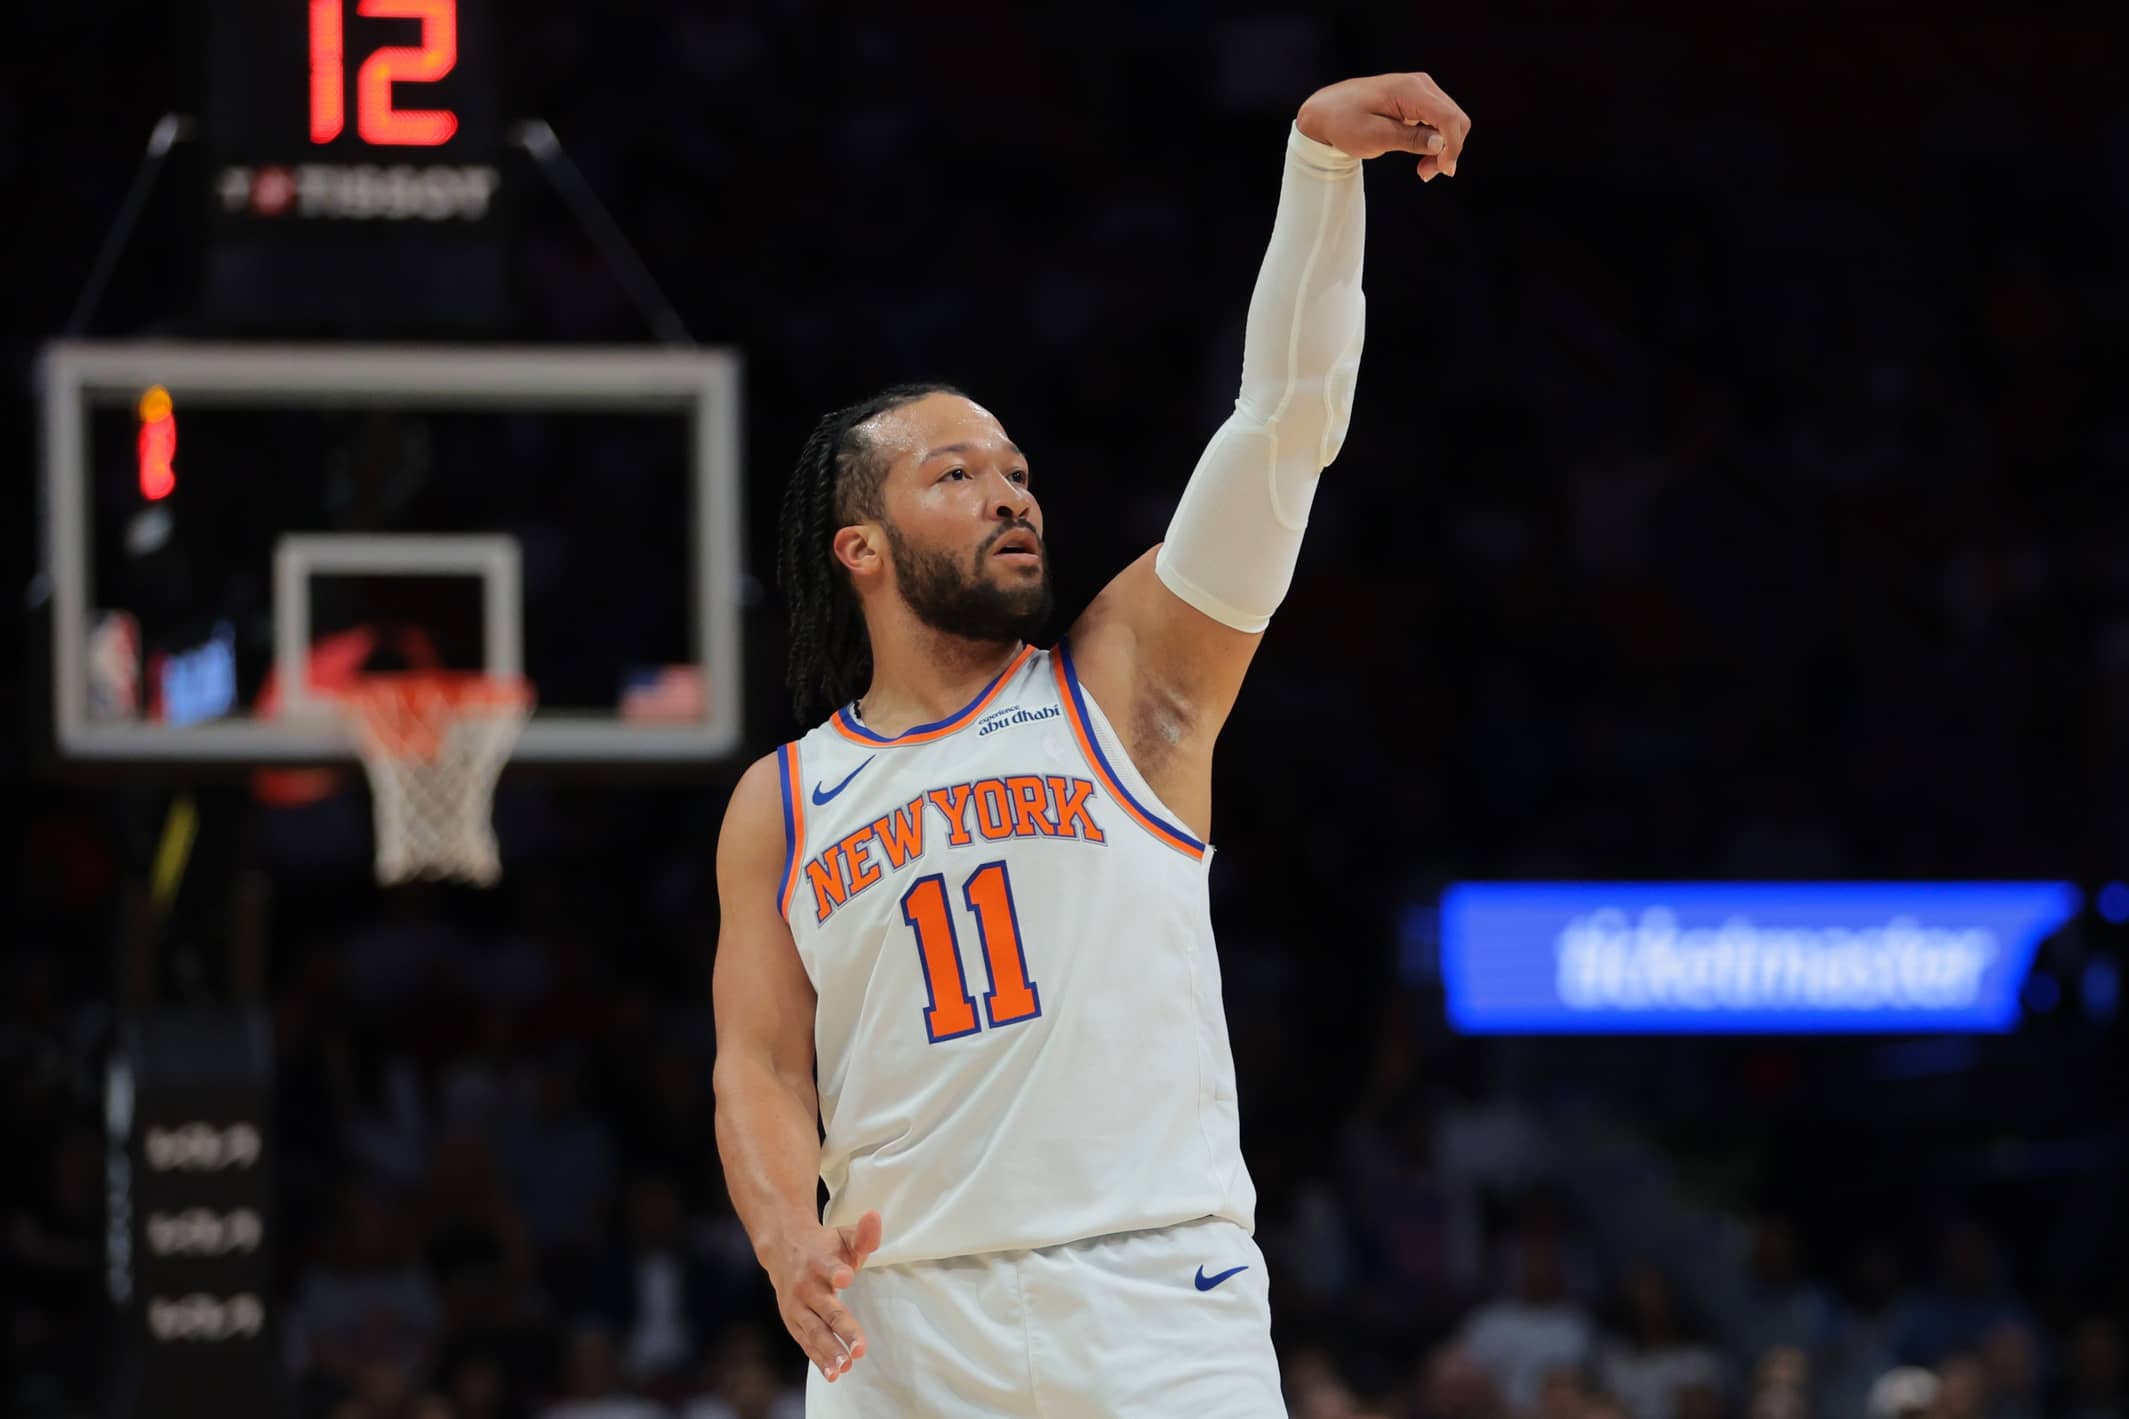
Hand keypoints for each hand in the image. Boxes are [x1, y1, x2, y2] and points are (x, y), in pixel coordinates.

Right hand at [768, 1210, 881, 1382]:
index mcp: (818, 1261)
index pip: (828, 1267)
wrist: (783, 1249)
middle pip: (826, 1310)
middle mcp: (806, 1286)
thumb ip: (863, 1233)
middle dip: (843, 1329)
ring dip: (829, 1352)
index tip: (846, 1278)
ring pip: (814, 1332)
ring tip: (845, 1368)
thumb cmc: (824, 1246)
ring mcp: (797, 1307)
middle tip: (860, 1350)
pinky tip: (833, 1375)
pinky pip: (807, 1343)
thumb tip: (875, 1217)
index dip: (836, 1272)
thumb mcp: (842, 1235)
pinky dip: (818, 1359)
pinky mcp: (794, 1322)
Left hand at [1295, 72, 1472, 180]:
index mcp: (1409, 90)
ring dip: (1443, 148)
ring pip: (1450, 121)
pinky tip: (1423, 158)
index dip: (1452, 146)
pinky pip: (1438, 121)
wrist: (1325, 111)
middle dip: (1449, 149)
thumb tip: (1440, 143)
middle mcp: (1420, 85)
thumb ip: (1409, 139)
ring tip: (1423, 170)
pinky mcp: (1417, 100)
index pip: (1448, 117)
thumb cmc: (1343, 123)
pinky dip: (1436, 141)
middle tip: (1426, 174)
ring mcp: (1420, 91)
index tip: (1442, 171)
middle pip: (1455, 119)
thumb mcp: (1374, 137)